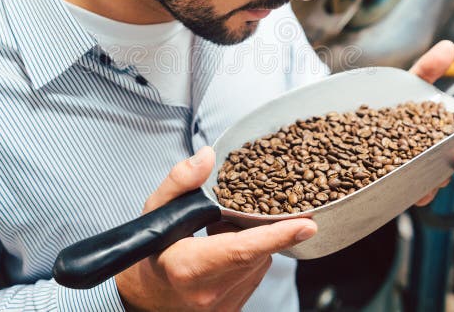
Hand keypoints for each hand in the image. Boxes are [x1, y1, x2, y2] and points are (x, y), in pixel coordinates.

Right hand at [115, 146, 316, 310]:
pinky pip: (255, 276)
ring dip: (251, 243)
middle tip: (232, 217)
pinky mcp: (233, 310)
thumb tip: (207, 157)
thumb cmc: (151, 249)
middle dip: (255, 227)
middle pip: (255, 252)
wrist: (147, 296)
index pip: (241, 250)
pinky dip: (249, 258)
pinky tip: (227, 250)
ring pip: (260, 263)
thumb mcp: (156, 210)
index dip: (277, 236)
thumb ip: (180, 181)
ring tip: (221, 234)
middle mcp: (210, 291)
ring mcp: (223, 306)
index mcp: (189, 267)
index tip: (306, 224)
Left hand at [408, 40, 453, 205]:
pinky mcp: (405, 185)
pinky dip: (416, 193)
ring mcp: (427, 171)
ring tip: (440, 179)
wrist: (361, 123)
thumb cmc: (396, 105)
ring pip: (443, 182)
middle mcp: (446, 152)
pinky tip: (415, 191)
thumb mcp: (410, 85)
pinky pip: (414, 194)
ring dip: (444, 181)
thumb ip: (429, 68)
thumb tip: (448, 45)